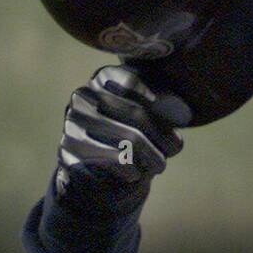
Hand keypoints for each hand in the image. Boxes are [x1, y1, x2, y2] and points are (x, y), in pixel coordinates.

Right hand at [55, 64, 191, 213]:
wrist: (96, 172)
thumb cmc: (129, 137)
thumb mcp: (150, 118)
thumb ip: (165, 109)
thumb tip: (182, 114)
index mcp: (102, 79)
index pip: (134, 81)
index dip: (159, 105)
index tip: (171, 115)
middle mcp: (83, 96)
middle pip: (136, 113)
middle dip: (162, 136)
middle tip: (173, 150)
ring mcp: (72, 123)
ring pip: (130, 140)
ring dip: (153, 157)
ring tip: (159, 164)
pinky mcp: (70, 151)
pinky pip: (115, 161)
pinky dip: (133, 171)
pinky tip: (135, 174)